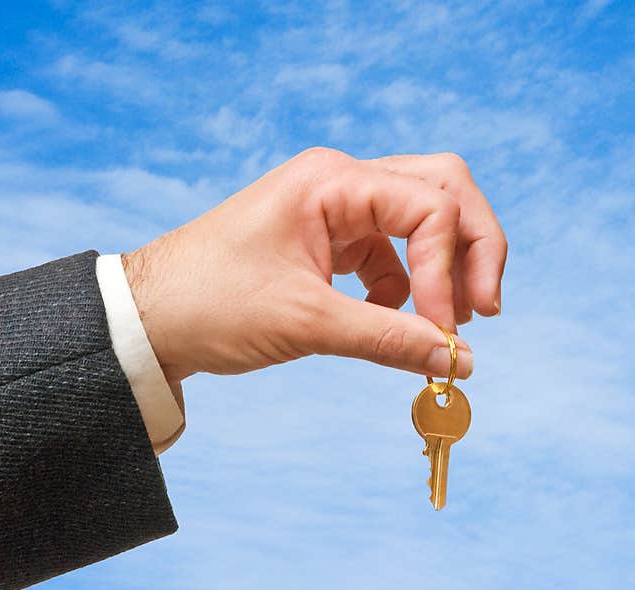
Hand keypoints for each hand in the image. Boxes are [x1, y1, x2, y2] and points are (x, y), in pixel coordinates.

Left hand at [121, 147, 506, 385]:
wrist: (151, 319)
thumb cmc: (212, 306)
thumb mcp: (308, 324)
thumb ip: (391, 339)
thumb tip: (459, 362)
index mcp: (332, 181)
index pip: (431, 206)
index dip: (450, 268)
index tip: (445, 331)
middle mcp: (338, 182)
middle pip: (442, 190)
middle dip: (471, 248)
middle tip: (483, 310)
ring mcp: (333, 209)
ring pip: (419, 221)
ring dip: (442, 268)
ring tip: (445, 325)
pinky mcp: (325, 240)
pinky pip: (387, 252)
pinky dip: (404, 286)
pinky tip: (396, 321)